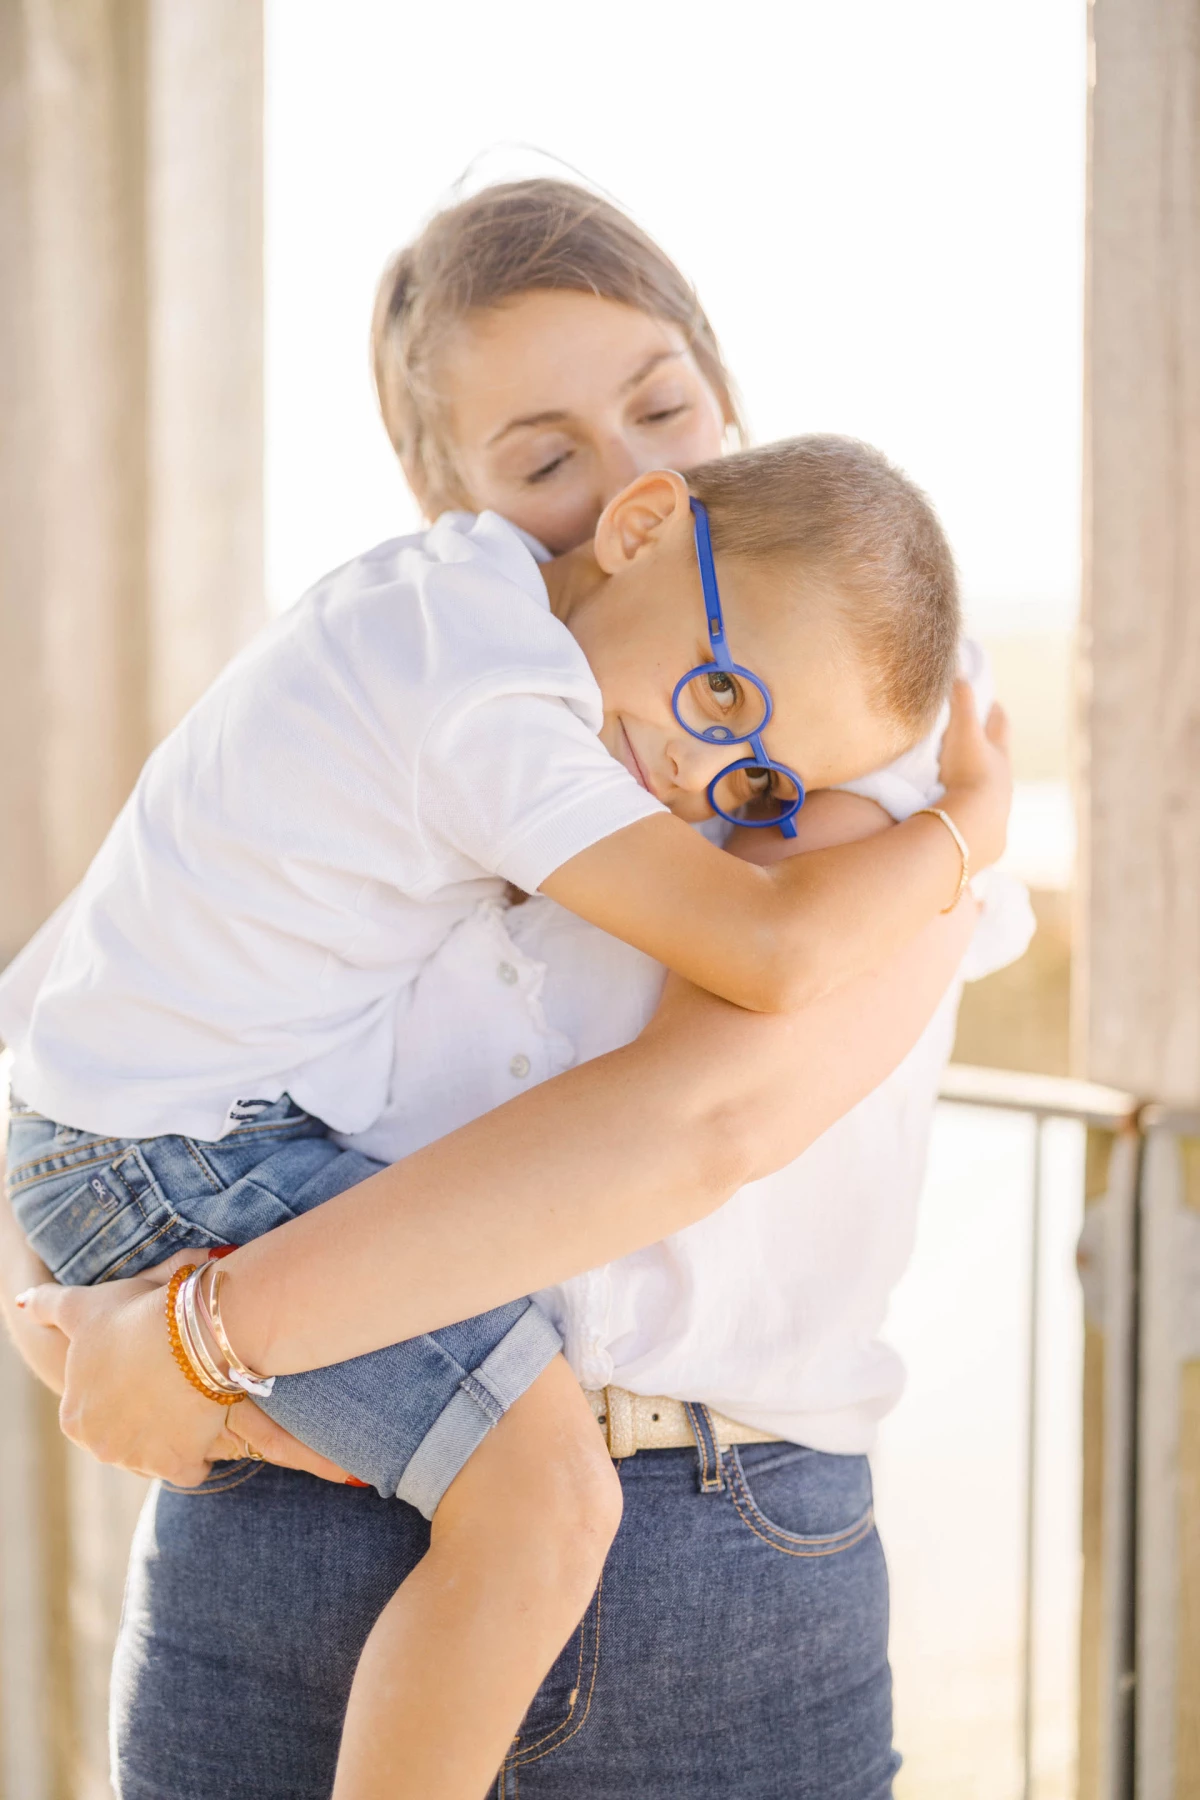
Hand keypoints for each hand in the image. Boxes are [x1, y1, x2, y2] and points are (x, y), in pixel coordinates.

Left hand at [16, 1252, 352, 1487]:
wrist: (190, 1333)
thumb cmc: (133, 1317)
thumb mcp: (82, 1306)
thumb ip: (48, 1305)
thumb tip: (21, 1302)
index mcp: (74, 1418)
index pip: (96, 1411)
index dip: (122, 1388)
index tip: (143, 1367)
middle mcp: (100, 1448)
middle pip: (125, 1436)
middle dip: (144, 1417)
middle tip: (168, 1380)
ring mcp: (139, 1461)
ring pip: (156, 1453)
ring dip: (171, 1435)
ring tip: (188, 1396)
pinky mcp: (178, 1467)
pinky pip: (189, 1469)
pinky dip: (197, 1454)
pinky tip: (204, 1423)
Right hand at [936, 679, 1011, 869]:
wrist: (969, 827)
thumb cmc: (967, 774)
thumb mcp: (961, 732)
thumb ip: (960, 701)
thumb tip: (960, 670)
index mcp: (998, 755)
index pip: (999, 724)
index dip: (994, 711)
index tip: (990, 701)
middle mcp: (1003, 782)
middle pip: (1001, 758)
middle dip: (993, 747)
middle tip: (982, 740)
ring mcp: (998, 810)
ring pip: (994, 790)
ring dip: (983, 784)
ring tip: (968, 782)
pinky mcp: (988, 837)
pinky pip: (983, 820)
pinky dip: (974, 813)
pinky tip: (964, 819)